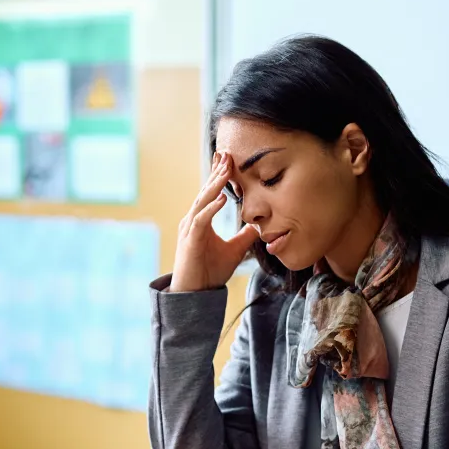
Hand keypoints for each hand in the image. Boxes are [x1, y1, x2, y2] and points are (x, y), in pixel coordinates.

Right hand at [170, 153, 256, 292]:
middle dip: (216, 173)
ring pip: (202, 201)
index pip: (210, 194)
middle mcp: (192, 221)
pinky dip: (211, 209)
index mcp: (201, 221)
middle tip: (227, 154)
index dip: (218, 176)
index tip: (228, 160)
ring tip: (226, 170)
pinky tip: (222, 199)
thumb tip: (258, 226)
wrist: (195, 293)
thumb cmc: (209, 272)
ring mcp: (189, 229)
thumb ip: (244, 237)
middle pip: (205, 192)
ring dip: (215, 185)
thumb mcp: (234, 251)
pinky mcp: (190, 241)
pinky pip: (201, 220)